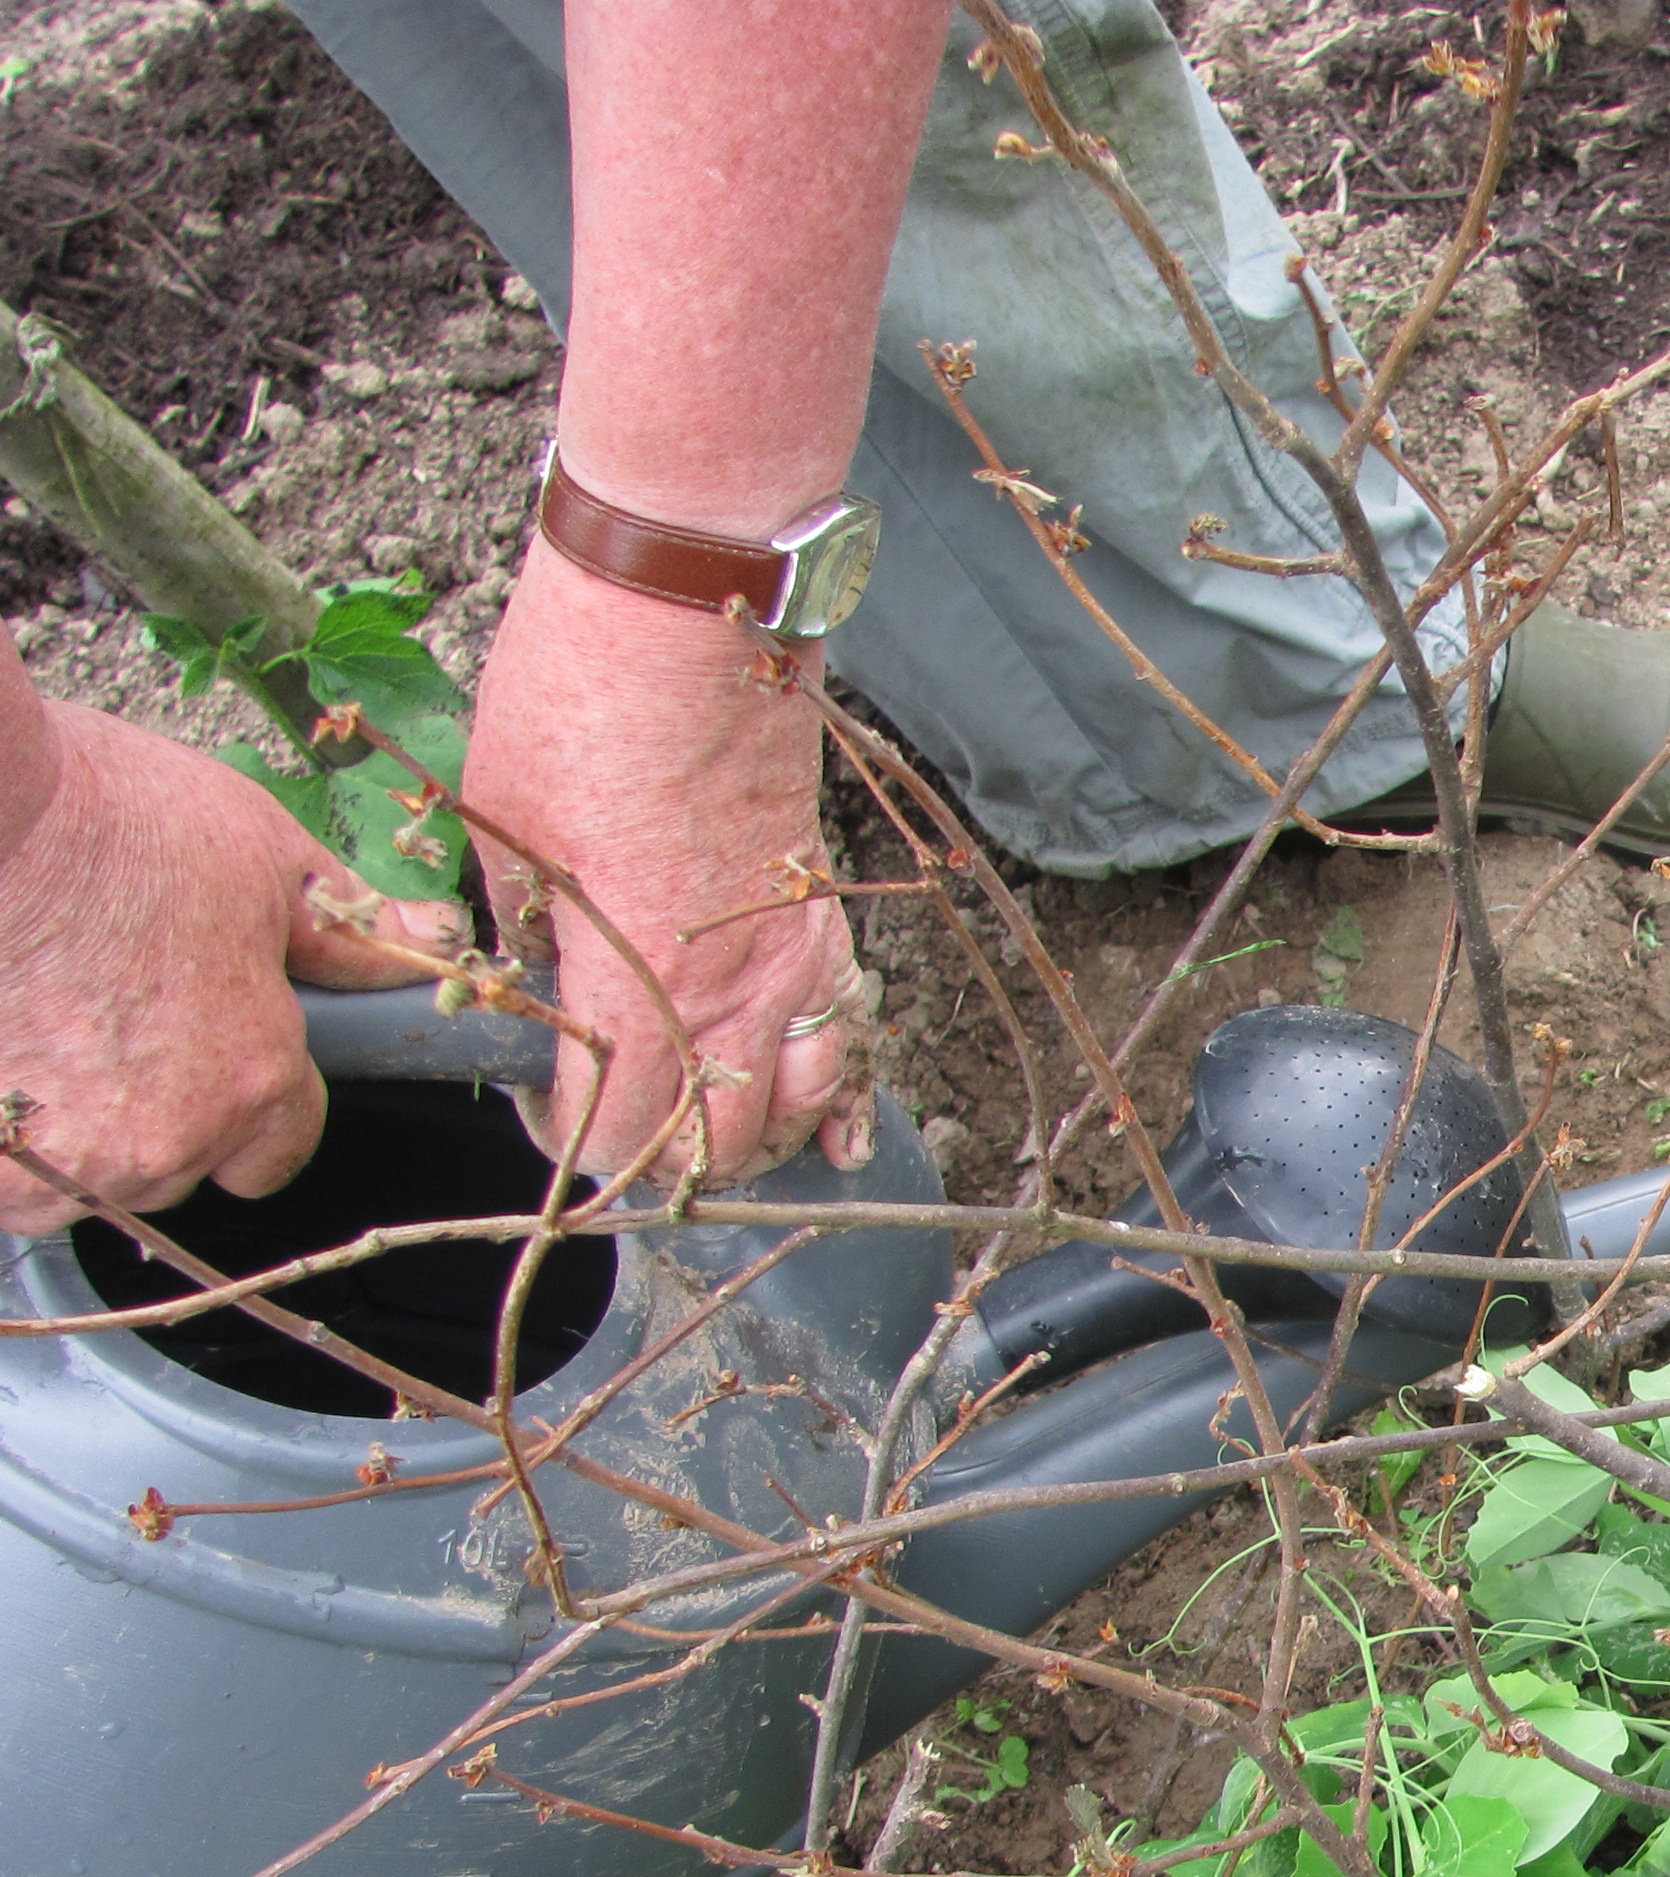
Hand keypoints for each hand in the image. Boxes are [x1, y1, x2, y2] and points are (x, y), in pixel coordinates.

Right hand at [0, 700, 463, 1237]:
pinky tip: (12, 1054)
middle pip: (184, 1162)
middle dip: (163, 1102)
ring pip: (95, 1176)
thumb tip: (430, 941)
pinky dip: (13, 1131)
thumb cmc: (110, 817)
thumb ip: (347, 929)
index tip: (217, 1048)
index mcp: (251, 1078)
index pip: (282, 1145)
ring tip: (53, 1022)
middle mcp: (164, 1140)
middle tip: (117, 1006)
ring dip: (79, 1122)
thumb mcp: (261, 855)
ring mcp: (66, 1160)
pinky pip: (20, 1180)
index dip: (254, 1096)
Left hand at [464, 549, 871, 1182]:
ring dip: (748, 1140)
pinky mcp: (825, 913)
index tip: (540, 1113)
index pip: (618, 1125)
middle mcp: (733, 983)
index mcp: (639, 970)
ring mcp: (793, 951)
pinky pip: (850, 1035)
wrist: (695, 596)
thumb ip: (513, 931)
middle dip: (664, 1165)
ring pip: (793, 1103)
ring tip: (708, 1142)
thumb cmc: (580, 690)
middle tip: (616, 1137)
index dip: (571, 1141)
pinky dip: (837, 1094)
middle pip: (717, 1141)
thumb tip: (517, 988)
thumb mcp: (498, 820)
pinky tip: (826, 1133)